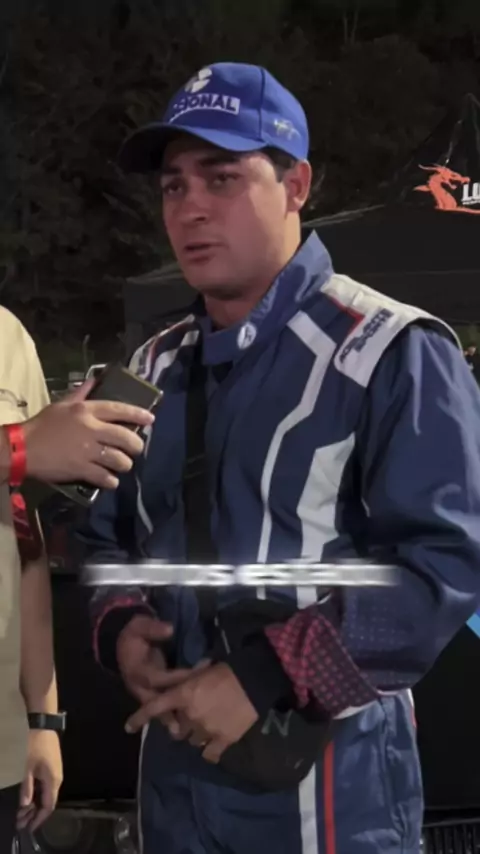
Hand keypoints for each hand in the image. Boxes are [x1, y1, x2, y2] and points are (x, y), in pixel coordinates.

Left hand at [17, 730, 62, 832]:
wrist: (44, 727)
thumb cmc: (36, 746)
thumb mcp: (28, 767)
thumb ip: (27, 787)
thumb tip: (25, 805)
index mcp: (53, 781)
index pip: (48, 806)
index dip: (39, 819)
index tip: (28, 827)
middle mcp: (57, 780)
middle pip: (48, 802)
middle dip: (35, 814)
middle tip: (20, 820)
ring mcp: (56, 774)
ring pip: (47, 795)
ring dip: (35, 805)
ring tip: (22, 811)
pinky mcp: (53, 769)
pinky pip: (47, 788)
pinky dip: (38, 795)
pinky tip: (29, 797)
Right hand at [23, 380, 154, 488]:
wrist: (23, 448)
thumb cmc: (42, 425)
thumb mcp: (62, 405)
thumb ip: (81, 393)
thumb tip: (94, 380)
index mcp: (86, 411)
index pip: (119, 409)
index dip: (138, 414)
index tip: (150, 419)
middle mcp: (91, 429)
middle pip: (125, 437)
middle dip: (136, 445)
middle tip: (136, 449)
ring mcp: (87, 451)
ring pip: (119, 459)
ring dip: (124, 464)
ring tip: (121, 465)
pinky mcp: (82, 469)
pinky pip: (106, 477)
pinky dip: (111, 480)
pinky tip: (110, 480)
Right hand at [117, 614, 188, 733]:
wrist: (123, 642)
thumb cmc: (134, 634)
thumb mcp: (140, 625)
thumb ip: (153, 628)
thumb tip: (169, 629)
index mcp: (136, 669)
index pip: (157, 678)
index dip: (175, 678)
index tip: (195, 677)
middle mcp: (137, 685)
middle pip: (153, 701)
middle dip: (168, 712)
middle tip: (184, 724)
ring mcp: (141, 691)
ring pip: (154, 708)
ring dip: (168, 718)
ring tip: (183, 731)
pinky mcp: (147, 694)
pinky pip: (157, 707)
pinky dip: (168, 714)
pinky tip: (182, 724)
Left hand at [125, 662, 258, 762]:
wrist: (253, 682)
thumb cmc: (227, 671)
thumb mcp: (202, 671)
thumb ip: (187, 680)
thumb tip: (178, 683)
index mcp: (183, 695)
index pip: (155, 708)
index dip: (139, 718)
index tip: (128, 727)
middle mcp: (190, 715)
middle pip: (177, 729)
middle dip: (182, 723)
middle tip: (193, 715)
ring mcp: (206, 730)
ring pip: (191, 741)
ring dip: (196, 735)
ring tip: (207, 725)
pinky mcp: (222, 741)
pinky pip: (208, 754)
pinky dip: (209, 750)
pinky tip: (214, 742)